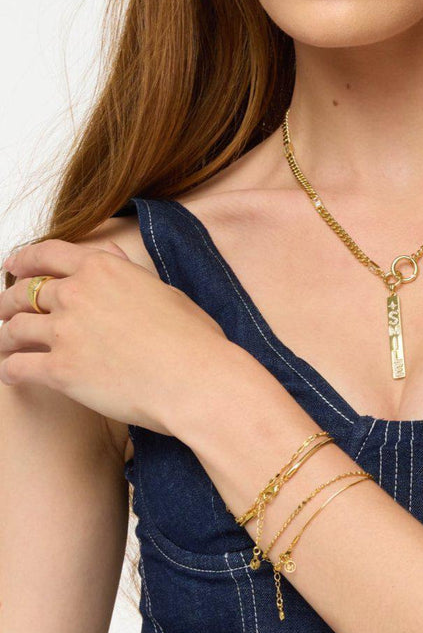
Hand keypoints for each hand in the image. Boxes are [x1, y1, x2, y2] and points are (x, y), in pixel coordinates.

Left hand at [0, 238, 228, 435]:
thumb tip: (109, 255)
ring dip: (5, 337)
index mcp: (102, 268)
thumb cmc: (189, 337)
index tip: (13, 265)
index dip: (23, 259)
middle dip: (8, 302)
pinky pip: (16, 367)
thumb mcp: (160, 288)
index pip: (47, 254)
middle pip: (22, 292)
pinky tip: (12, 374)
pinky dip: (9, 370)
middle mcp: (77, 293)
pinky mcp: (59, 370)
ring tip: (6, 345)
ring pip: (14, 328)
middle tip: (5, 310)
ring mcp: (65, 331)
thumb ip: (126, 270)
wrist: (193, 378)